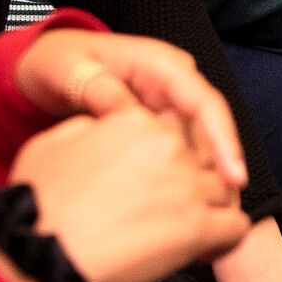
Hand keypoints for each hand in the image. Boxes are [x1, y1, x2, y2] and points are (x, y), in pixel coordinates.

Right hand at [8, 106, 248, 281]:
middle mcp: (166, 145)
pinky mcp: (195, 228)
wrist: (34, 256)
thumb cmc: (34, 206)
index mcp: (134, 119)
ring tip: (189, 237)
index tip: (156, 184)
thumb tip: (103, 128)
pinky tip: (204, 251)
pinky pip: (236, 228)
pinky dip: (225, 241)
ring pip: (225, 191)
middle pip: (204, 158)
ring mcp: (185, 185)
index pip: (177, 128)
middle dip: (195, 183)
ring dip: (211, 213)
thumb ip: (89, 127)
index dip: (170, 157)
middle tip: (173, 213)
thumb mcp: (52, 144)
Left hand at [16, 28, 247, 191]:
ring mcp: (168, 103)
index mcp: (159, 64)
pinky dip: (188, 177)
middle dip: (224, 167)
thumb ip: (98, 89)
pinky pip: (182, 150)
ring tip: (216, 218)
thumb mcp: (69, 70)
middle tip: (229, 213)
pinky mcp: (160, 122)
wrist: (48, 65)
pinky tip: (187, 208)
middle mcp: (173, 82)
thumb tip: (126, 114)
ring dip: (210, 177)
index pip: (203, 102)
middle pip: (211, 127)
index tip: (233, 177)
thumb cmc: (58, 63)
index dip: (223, 140)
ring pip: (200, 143)